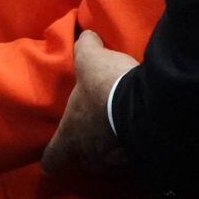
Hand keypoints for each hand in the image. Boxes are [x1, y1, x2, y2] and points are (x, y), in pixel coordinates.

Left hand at [40, 30, 136, 176]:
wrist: (147, 105)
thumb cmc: (105, 86)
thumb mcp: (90, 58)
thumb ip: (84, 47)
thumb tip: (86, 36)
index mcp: (70, 135)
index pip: (52, 159)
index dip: (51, 156)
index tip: (52, 154)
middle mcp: (89, 155)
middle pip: (82, 160)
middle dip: (87, 148)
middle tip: (93, 130)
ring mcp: (114, 161)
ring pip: (108, 161)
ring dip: (112, 148)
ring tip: (119, 128)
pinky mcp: (138, 159)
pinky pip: (131, 157)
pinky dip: (133, 146)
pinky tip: (140, 129)